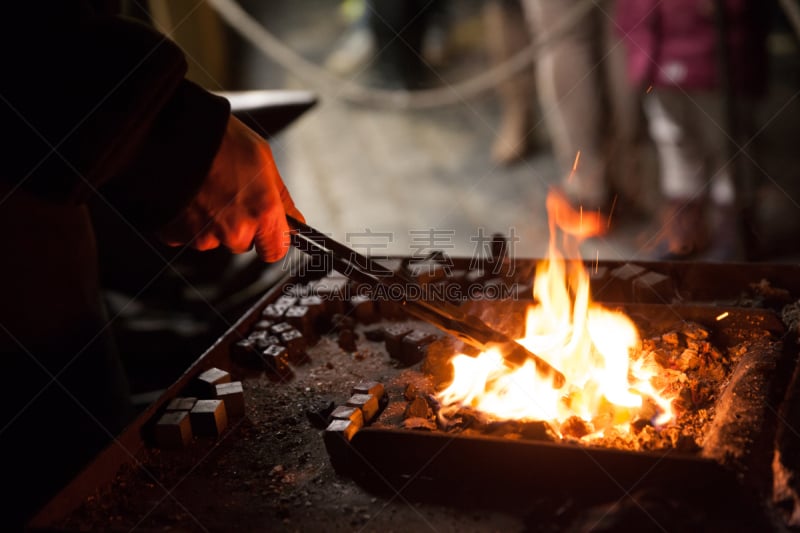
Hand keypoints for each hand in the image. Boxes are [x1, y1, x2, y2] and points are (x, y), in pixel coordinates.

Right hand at [158, 115, 303, 261]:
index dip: (272, 240)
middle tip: (229, 196)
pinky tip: (188, 197)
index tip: (268, 231)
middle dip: (239, 226)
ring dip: (212, 223)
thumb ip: (281, 197)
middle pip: (243, 244)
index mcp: (263, 212)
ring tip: (205, 191)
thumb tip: (292, 218)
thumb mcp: (263, 159)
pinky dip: (187, 221)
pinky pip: (186, 236)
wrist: (173, 134)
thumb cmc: (218, 140)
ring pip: (214, 240)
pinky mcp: (176, 235)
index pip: (276, 250)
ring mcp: (204, 235)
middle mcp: (235, 229)